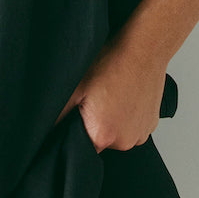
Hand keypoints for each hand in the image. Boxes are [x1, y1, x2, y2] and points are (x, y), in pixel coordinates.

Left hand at [55, 33, 168, 152]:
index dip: (76, 130)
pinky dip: (127, 116)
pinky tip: (124, 96)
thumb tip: (47, 132)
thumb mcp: (75, 87)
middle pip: (99, 141)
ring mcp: (141, 134)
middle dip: (94, 123)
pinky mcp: (151, 125)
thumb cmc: (112, 62)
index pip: (80, 149)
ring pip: (117, 134)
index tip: (80, 112)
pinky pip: (132, 127)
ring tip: (111, 94)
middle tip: (95, 99)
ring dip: (112, 120)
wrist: (144, 48)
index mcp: (102, 135)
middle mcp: (125, 141)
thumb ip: (58, 115)